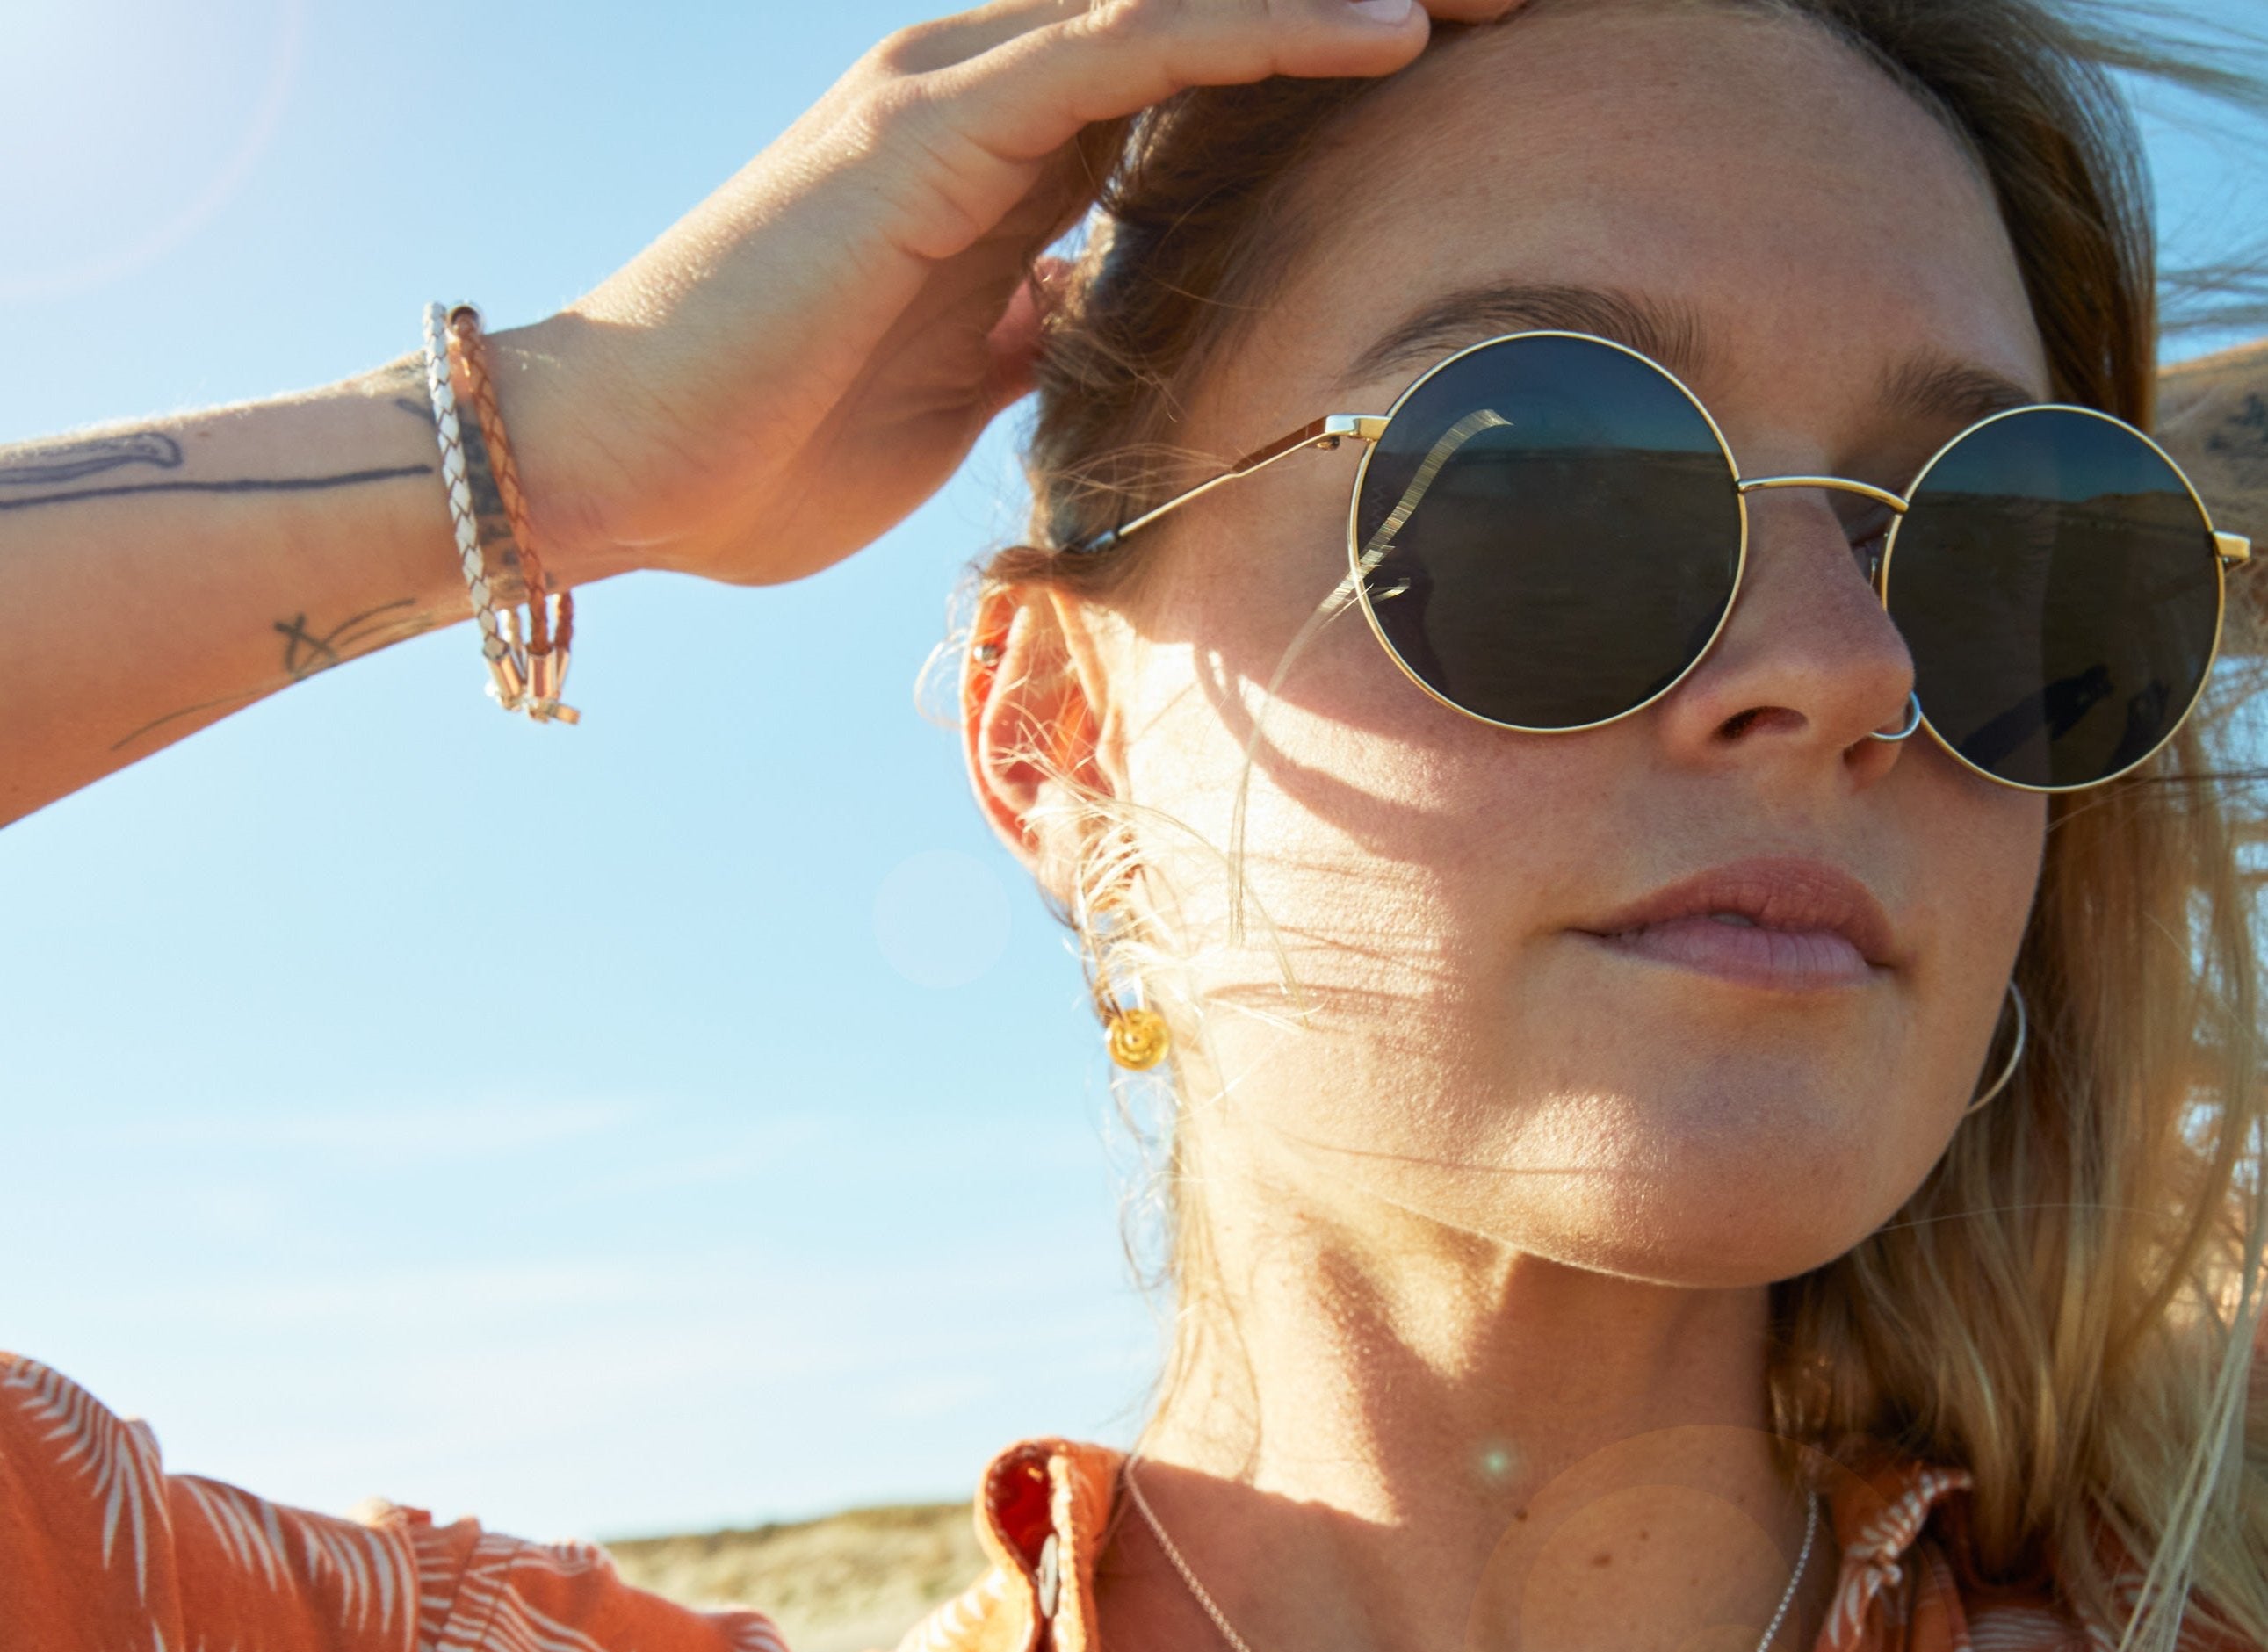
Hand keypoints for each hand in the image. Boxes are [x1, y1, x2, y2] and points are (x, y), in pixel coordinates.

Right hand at [505, 0, 1522, 589]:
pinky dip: (1265, 29)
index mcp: (1001, 160)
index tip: (1464, 79)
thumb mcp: (957, 392)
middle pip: (1209, 11)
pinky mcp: (936, 129)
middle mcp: (987, 94)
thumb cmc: (768, 448)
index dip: (1323, 62)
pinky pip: (1133, 45)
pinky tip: (1394, 32)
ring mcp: (957, 94)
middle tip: (1531, 4)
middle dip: (1367, 2)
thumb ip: (1031, 333)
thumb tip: (1095, 326)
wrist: (619, 467)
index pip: (1196, 74)